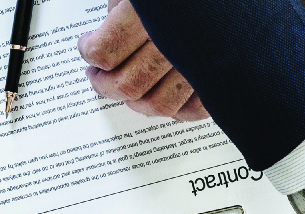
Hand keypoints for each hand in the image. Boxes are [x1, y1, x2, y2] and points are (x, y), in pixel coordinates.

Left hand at [77, 0, 207, 120]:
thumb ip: (120, 8)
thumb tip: (106, 32)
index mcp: (150, 16)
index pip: (104, 51)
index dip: (89, 51)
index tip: (87, 46)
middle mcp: (174, 44)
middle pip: (128, 84)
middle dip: (105, 84)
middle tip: (98, 76)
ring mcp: (197, 66)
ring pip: (159, 104)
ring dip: (136, 102)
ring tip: (126, 88)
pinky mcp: (217, 78)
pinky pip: (194, 110)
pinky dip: (176, 112)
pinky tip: (162, 98)